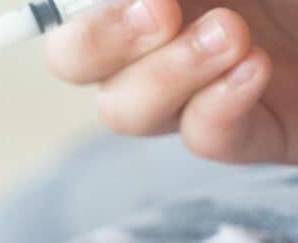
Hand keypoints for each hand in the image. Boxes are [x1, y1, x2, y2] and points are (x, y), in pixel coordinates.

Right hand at [47, 0, 297, 163]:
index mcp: (142, 1)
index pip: (70, 14)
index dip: (74, 11)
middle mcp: (161, 42)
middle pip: (75, 63)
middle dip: (99, 42)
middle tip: (159, 10)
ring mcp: (202, 93)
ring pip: (128, 111)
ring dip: (166, 74)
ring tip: (229, 34)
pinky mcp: (259, 134)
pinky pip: (206, 140)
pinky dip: (217, 108)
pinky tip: (252, 69)